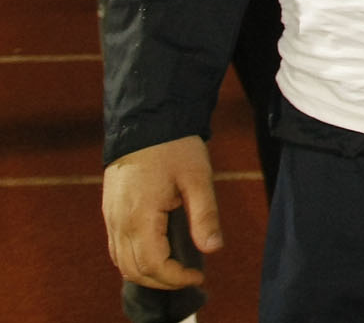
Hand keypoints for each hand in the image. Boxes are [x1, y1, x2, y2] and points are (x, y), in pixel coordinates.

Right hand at [102, 136, 218, 289]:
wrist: (146, 122)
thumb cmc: (174, 148)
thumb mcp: (198, 179)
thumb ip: (205, 215)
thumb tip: (213, 248)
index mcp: (140, 216)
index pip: (153, 265)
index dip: (175, 278)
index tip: (199, 275)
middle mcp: (119, 221)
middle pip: (134, 270)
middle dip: (163, 281)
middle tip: (189, 276)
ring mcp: (110, 217)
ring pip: (121, 262)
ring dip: (147, 273)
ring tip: (176, 269)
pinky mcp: (109, 211)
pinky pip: (116, 247)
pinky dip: (133, 260)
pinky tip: (155, 255)